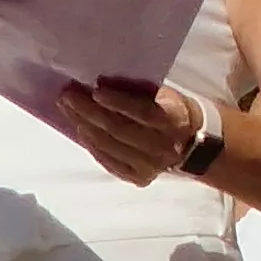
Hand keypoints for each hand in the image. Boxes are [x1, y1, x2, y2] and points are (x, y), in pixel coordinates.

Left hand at [58, 82, 203, 185]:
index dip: (116, 101)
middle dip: (88, 111)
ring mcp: (148, 166)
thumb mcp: (168, 96)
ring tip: (68, 110)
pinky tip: (81, 131)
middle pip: (117, 128)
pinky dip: (92, 145)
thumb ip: (140, 90)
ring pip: (108, 145)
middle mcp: (160, 146)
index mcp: (172, 121)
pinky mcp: (137, 178)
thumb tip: (104, 82)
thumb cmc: (176, 114)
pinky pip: (108, 162)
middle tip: (68, 96)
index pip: (140, 111)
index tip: (95, 90)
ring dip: (84, 126)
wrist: (193, 151)